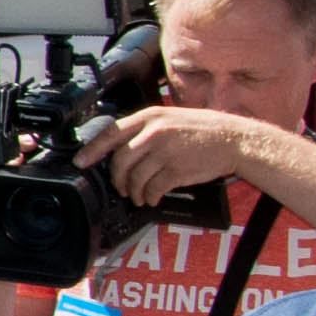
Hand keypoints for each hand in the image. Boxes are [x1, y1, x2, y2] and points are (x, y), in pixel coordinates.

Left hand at [95, 103, 288, 208]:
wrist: (234, 139)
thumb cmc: (203, 130)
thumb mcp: (171, 119)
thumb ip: (146, 130)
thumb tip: (121, 149)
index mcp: (150, 116)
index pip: (111, 133)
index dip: (92, 150)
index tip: (80, 162)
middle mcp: (154, 132)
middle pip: (120, 161)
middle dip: (117, 179)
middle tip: (122, 188)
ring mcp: (165, 151)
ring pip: (135, 178)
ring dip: (133, 192)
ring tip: (139, 196)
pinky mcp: (176, 169)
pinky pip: (152, 188)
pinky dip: (149, 197)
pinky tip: (152, 199)